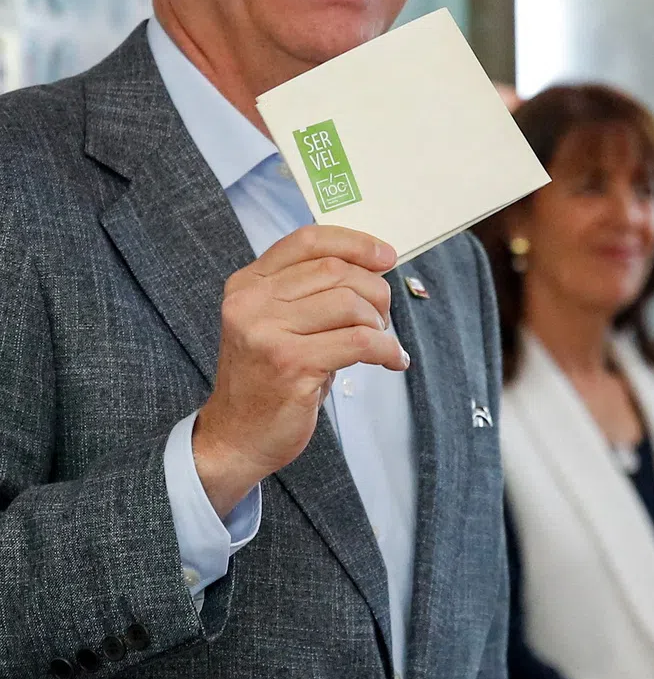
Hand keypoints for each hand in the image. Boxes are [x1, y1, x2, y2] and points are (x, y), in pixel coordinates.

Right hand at [193, 226, 407, 516]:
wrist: (235, 438)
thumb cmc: (268, 378)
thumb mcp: (277, 323)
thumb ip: (310, 292)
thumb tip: (374, 268)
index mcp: (248, 284)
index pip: (307, 241)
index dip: (354, 243)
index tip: (386, 256)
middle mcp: (252, 302)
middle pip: (335, 270)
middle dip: (374, 290)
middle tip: (383, 316)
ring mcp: (268, 333)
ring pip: (350, 304)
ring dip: (378, 322)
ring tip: (381, 341)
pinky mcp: (292, 364)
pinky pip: (360, 342)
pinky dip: (387, 349)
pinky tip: (393, 360)